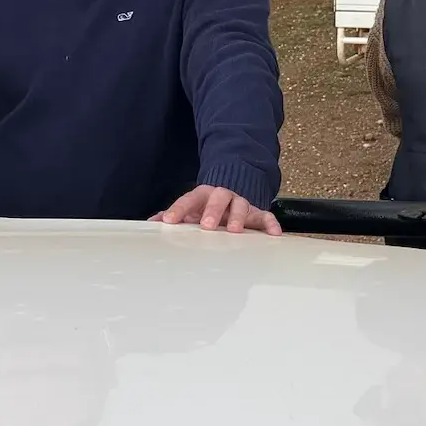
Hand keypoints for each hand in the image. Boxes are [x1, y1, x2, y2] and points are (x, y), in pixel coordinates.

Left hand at [152, 184, 281, 234]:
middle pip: (218, 198)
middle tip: (207, 225)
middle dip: (212, 211)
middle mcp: (222, 197)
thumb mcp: (191, 209)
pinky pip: (266, 217)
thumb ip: (173, 215)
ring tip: (235, 230)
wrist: (234, 193)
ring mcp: (241, 204)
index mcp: (203, 196)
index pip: (189, 199)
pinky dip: (270, 224)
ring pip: (241, 205)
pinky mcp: (257, 213)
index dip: (179, 209)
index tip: (169, 221)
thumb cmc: (208, 208)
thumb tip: (151, 223)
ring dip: (238, 217)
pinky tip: (273, 233)